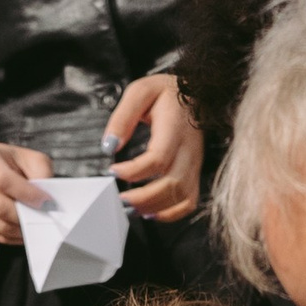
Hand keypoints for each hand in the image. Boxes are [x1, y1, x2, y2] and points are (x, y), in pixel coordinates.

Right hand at [0, 142, 55, 246]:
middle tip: (39, 215)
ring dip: (19, 228)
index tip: (44, 202)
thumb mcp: (26, 157)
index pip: (2, 180)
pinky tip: (22, 230)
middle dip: (23, 215)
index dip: (26, 194)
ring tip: (32, 223)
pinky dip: (12, 237)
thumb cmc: (5, 165)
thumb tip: (46, 195)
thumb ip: (40, 171)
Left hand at [103, 72, 202, 220]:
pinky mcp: (195, 173)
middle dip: (143, 198)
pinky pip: (189, 201)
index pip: (159, 158)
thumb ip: (122, 117)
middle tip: (119, 199)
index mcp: (175, 128)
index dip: (135, 171)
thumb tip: (109, 146)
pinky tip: (151, 213)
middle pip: (172, 184)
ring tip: (130, 208)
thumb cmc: (165, 92)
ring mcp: (194, 164)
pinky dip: (171, 213)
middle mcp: (189, 149)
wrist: (196, 93)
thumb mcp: (140, 92)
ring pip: (180, 196)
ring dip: (154, 208)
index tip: (113, 171)